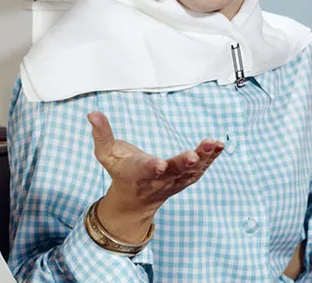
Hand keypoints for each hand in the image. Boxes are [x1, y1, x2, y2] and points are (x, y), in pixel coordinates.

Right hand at [88, 111, 223, 240]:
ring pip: (191, 170)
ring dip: (204, 158)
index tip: (158, 164)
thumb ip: (101, 134)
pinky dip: (212, 157)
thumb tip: (92, 113)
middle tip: (192, 156)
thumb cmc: (121, 171)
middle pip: (172, 172)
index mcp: (136, 173)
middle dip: (182, 164)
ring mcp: (175, 180)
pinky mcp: (187, 177)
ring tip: (213, 143)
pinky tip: (219, 144)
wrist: (136, 200)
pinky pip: (202, 168)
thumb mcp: (106, 154)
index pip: (144, 170)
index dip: (151, 166)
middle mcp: (158, 179)